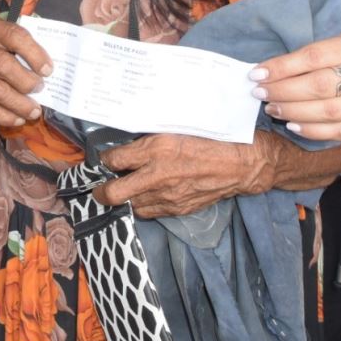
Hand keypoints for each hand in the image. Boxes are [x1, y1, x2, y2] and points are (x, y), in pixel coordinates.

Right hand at [0, 14, 48, 129]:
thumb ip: (18, 42)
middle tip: (40, 89)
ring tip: (34, 111)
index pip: (14, 36)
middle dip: (27, 82)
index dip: (34, 54)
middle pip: (3, 65)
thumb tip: (47, 68)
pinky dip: (3, 116)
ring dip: (18, 104)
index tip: (48, 70)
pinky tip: (17, 119)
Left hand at [94, 133, 273, 218]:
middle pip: (114, 192)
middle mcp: (158, 174)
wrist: (241, 164)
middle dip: (101, 191)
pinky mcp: (178, 208)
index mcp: (156, 148)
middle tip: (99, 187)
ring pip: (130, 205)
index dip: (104, 160)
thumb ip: (151, 137)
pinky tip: (145, 197)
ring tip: (122, 192)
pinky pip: (150, 211)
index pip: (115, 159)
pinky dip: (143, 205)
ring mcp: (167, 195)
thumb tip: (129, 143)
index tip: (105, 159)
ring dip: (124, 200)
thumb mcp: (176, 128)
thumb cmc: (211, 139)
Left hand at [251, 32, 340, 140]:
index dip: (282, 67)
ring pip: (328, 111)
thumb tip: (267, 72)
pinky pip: (338, 132)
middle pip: (320, 85)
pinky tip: (292, 125)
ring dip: (293, 111)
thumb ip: (309, 56)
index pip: (314, 56)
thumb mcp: (339, 46)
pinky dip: (311, 130)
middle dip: (284, 91)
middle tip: (260, 93)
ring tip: (272, 108)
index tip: (257, 73)